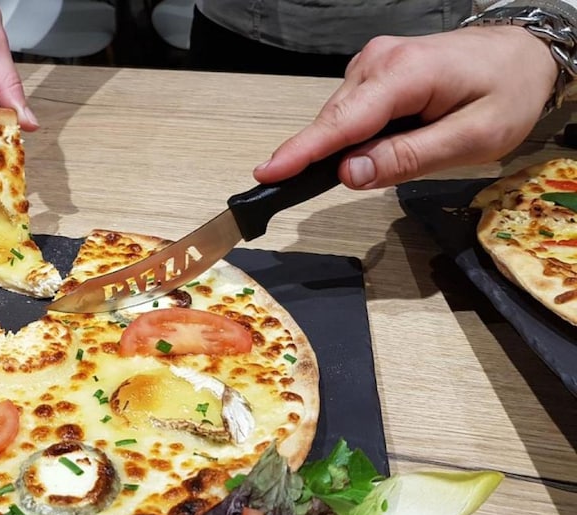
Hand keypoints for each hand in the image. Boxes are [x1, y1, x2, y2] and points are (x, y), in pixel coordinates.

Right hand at [253, 26, 557, 188]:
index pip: (341, 122)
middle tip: (347, 185)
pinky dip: (358, 135)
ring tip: (402, 151)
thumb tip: (348, 174)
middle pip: (335, 124)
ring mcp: (372, 64)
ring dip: (350, 147)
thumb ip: (408, 157)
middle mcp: (377, 62)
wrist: (523, 54)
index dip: (302, 152)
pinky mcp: (373, 72)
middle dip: (329, 158)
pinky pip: (351, 113)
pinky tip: (387, 140)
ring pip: (340, 120)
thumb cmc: (506, 91)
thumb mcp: (472, 138)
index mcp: (402, 74)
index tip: (267, 173)